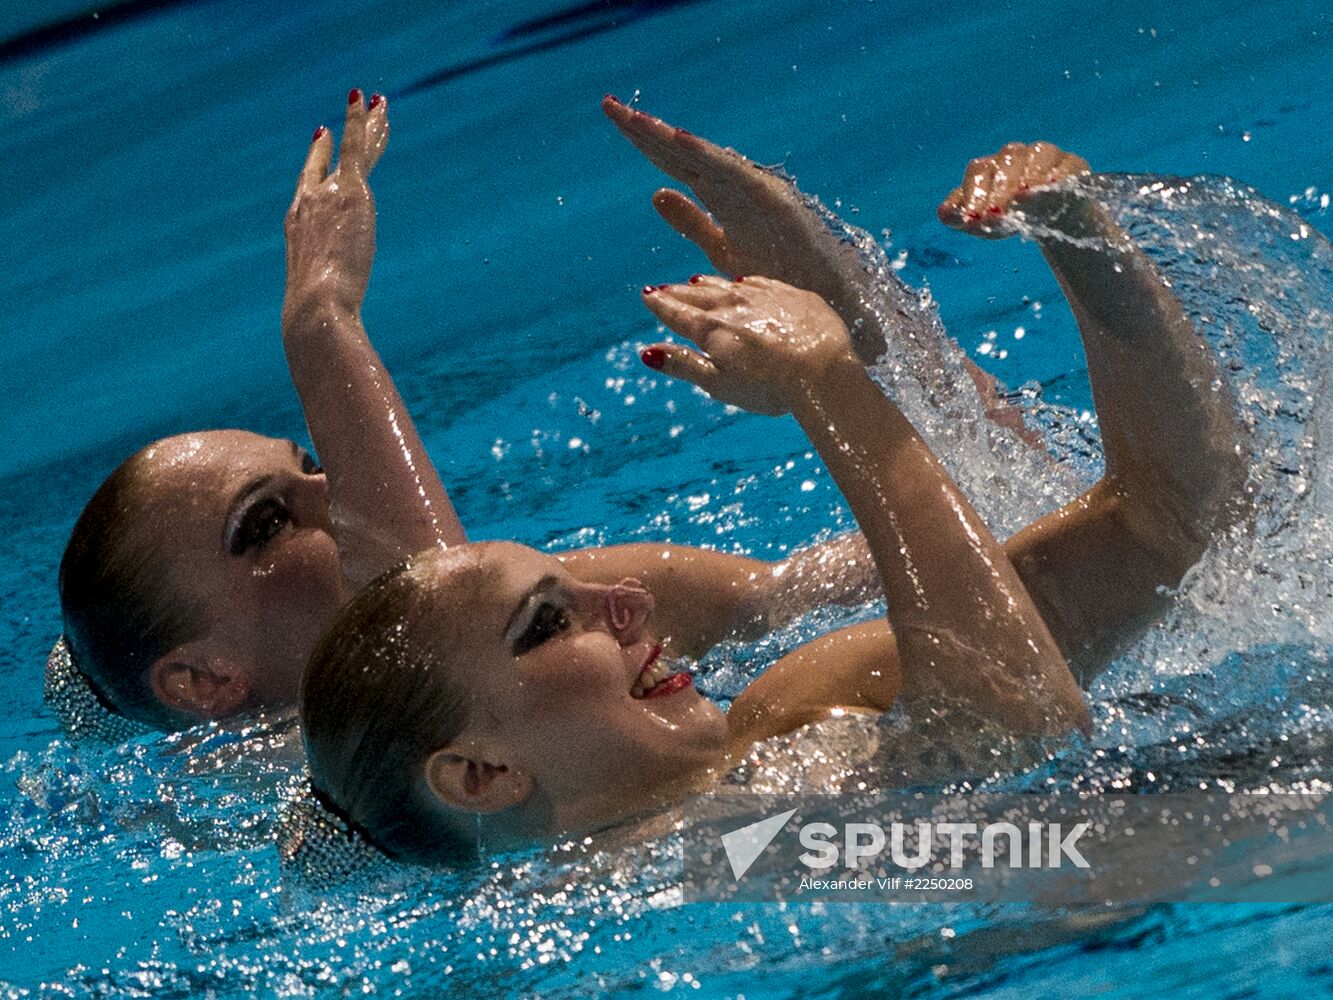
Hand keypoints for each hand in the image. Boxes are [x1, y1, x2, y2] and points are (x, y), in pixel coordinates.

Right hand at [283, 90, 388, 319]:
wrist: (316, 305)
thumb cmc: (315, 316)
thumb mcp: (319, 304)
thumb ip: (327, 302)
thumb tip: (334, 333)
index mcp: (297, 226)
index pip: (308, 184)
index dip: (317, 160)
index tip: (322, 137)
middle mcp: (308, 203)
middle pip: (327, 159)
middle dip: (342, 134)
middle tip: (352, 109)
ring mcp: (327, 195)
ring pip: (351, 150)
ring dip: (365, 123)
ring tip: (377, 100)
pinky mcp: (350, 192)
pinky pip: (358, 148)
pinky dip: (363, 123)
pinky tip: (373, 103)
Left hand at [603, 97, 868, 340]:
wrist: (826, 300)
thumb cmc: (779, 275)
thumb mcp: (722, 248)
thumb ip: (691, 221)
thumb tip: (657, 194)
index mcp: (721, 194)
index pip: (674, 162)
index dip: (643, 142)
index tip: (612, 118)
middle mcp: (736, 185)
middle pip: (683, 154)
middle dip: (646, 131)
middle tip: (609, 106)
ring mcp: (756, 191)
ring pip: (706, 158)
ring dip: (672, 139)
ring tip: (638, 120)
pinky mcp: (775, 202)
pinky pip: (736, 176)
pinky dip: (710, 158)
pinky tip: (681, 141)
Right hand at [639, 275, 857, 413]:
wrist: (824, 371)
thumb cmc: (770, 387)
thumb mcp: (719, 384)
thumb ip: (684, 365)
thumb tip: (647, 353)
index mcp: (712, 329)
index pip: (678, 313)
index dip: (660, 305)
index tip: (647, 296)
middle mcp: (735, 305)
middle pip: (699, 295)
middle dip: (678, 293)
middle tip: (663, 289)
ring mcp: (766, 296)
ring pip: (728, 285)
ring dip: (709, 285)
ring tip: (694, 282)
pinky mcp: (794, 296)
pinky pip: (761, 283)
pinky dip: (745, 284)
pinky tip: (743, 283)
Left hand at [936, 141, 1090, 239]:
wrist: (1051, 220)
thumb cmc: (1010, 217)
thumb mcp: (983, 223)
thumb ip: (959, 217)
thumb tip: (944, 212)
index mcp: (989, 166)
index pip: (978, 172)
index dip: (974, 194)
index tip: (972, 219)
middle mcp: (1016, 155)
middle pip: (1006, 164)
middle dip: (999, 191)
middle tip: (994, 215)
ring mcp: (1045, 156)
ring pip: (1036, 156)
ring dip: (1028, 176)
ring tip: (1022, 196)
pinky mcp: (1072, 164)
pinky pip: (1067, 165)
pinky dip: (1060, 174)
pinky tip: (1051, 187)